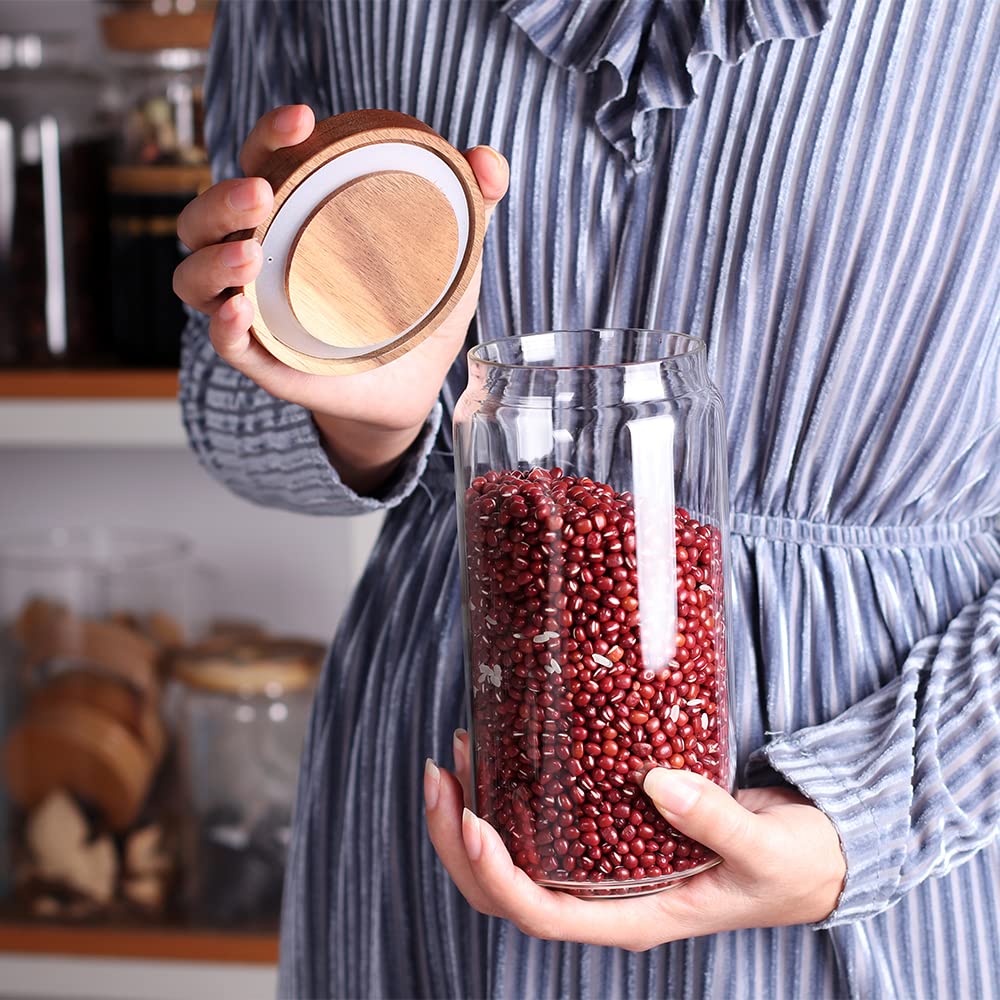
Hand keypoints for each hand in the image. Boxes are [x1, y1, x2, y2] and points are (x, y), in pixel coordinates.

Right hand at [174, 105, 508, 490]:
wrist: (415, 384)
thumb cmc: (417, 307)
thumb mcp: (449, 254)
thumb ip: (470, 205)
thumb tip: (489, 161)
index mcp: (295, 216)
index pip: (262, 162)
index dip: (270, 135)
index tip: (304, 119)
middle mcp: (261, 257)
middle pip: (206, 216)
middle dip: (223, 197)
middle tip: (261, 193)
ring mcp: (256, 311)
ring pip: (194, 277)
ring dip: (213, 260)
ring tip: (250, 256)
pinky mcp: (265, 362)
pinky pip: (225, 344)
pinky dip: (223, 327)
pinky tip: (239, 312)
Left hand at [424, 731, 845, 950]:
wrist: (808, 858)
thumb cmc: (790, 866)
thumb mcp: (765, 850)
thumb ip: (717, 821)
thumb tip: (657, 782)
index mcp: (634, 917)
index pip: (543, 915)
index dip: (498, 876)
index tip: (472, 821)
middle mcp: (604, 899)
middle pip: (505, 891)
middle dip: (458, 839)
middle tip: (442, 772)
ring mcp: (600, 870)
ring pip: (511, 859)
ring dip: (470, 813)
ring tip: (456, 752)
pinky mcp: (604, 834)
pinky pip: (539, 825)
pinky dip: (508, 794)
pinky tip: (498, 751)